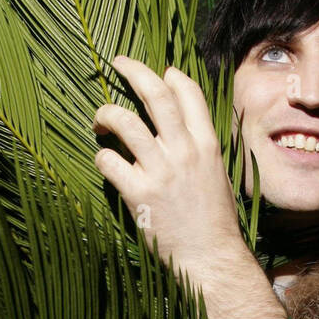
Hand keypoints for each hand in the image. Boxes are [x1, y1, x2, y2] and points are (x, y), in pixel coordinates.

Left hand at [93, 57, 245, 287]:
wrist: (209, 256)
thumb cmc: (214, 219)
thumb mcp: (217, 174)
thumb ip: (201, 146)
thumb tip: (183, 124)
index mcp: (206, 144)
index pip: (188, 92)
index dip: (169, 75)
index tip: (158, 72)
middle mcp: (184, 151)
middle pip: (155, 94)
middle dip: (133, 70)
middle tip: (118, 62)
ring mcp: (160, 170)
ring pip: (124, 121)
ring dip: (106, 114)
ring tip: (101, 121)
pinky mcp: (138, 192)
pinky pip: (108, 160)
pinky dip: (102, 157)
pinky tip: (106, 163)